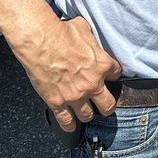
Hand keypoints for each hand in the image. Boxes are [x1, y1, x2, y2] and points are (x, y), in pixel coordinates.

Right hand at [18, 15, 121, 132]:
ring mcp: (75, 95)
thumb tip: (88, 38)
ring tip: (87, 113)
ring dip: (88, 114)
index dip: (112, 75)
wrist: (41, 42)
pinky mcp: (58, 102)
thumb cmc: (61, 33)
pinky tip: (71, 127)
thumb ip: (91, 40)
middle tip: (104, 104)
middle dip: (107, 105)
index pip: (116, 75)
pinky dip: (69, 126)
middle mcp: (92, 83)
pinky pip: (66, 121)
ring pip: (88, 115)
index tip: (108, 76)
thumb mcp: (85, 30)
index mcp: (102, 65)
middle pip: (108, 104)